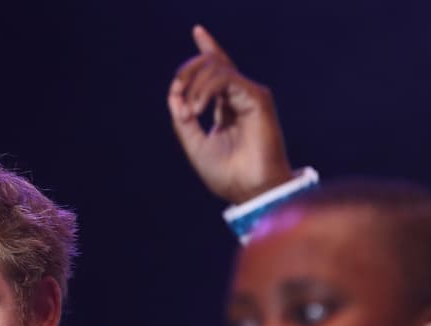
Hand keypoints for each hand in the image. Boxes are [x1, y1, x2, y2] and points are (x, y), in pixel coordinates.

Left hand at [169, 25, 292, 204]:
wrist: (249, 190)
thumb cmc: (227, 173)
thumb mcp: (194, 143)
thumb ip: (182, 118)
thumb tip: (174, 95)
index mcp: (227, 105)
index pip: (218, 69)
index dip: (208, 48)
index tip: (198, 30)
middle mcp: (240, 96)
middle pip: (213, 63)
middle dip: (188, 70)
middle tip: (176, 90)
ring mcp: (250, 95)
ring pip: (217, 68)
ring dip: (194, 85)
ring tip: (189, 112)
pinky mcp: (257, 98)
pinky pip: (225, 79)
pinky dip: (205, 90)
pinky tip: (196, 109)